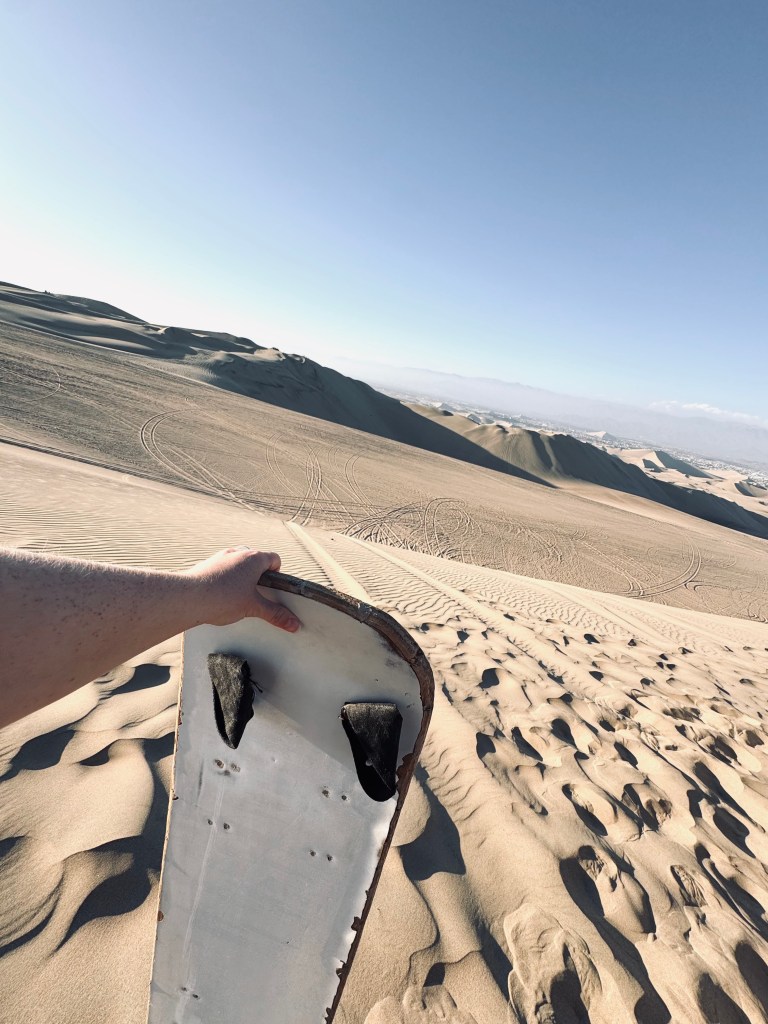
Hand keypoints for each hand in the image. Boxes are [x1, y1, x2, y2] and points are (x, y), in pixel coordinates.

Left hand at [185, 547, 300, 631]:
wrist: (186, 597)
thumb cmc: (222, 598)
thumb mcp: (253, 608)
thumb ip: (275, 614)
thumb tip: (294, 624)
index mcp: (253, 558)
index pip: (274, 559)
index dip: (277, 574)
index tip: (273, 589)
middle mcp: (237, 553)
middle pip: (256, 560)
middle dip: (259, 576)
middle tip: (257, 595)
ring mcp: (220, 557)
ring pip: (238, 564)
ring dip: (241, 577)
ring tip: (238, 597)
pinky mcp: (206, 565)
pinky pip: (222, 569)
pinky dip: (225, 580)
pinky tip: (220, 597)